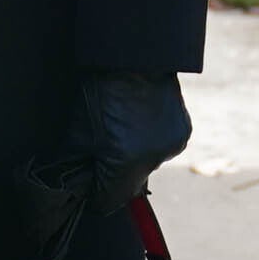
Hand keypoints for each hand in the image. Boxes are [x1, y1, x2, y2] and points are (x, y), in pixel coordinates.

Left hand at [63, 71, 188, 218]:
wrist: (133, 58)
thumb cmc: (100, 91)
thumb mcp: (79, 133)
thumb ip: (79, 166)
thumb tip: (76, 185)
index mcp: (126, 162)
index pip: (108, 201)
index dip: (95, 196)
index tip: (88, 189)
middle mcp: (154, 159)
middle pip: (129, 185)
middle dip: (113, 177)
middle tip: (100, 155)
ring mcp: (172, 146)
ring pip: (146, 167)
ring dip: (133, 160)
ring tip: (120, 132)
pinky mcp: (183, 134)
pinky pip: (161, 150)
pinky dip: (149, 145)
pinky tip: (138, 124)